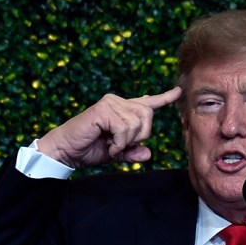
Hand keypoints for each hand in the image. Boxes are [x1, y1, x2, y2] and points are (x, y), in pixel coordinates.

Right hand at [37, 87, 181, 167]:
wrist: (66, 151)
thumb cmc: (89, 149)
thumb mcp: (117, 153)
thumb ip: (133, 152)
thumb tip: (148, 153)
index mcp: (123, 110)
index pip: (148, 103)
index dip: (164, 97)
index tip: (178, 91)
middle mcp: (118, 102)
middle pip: (148, 116)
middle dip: (140, 136)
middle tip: (121, 145)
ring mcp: (110, 103)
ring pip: (137, 123)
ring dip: (126, 141)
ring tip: (111, 144)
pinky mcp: (103, 109)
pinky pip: (124, 128)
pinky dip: (118, 142)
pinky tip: (107, 145)